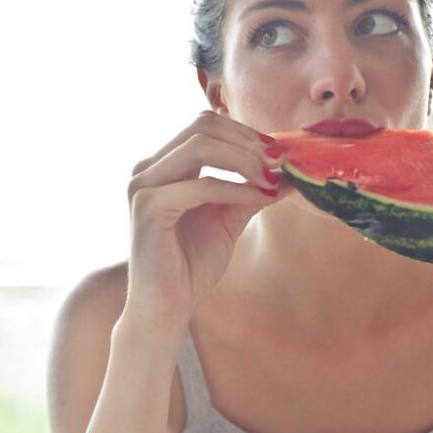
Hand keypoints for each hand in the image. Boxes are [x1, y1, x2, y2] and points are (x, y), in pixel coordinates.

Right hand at [123, 111, 293, 334]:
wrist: (167, 307)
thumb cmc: (192, 265)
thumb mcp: (229, 218)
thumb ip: (252, 190)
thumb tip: (289, 172)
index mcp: (164, 166)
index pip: (204, 125)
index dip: (244, 132)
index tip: (278, 151)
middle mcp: (148, 168)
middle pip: (202, 126)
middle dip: (246, 141)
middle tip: (278, 161)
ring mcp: (143, 185)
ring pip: (199, 146)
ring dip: (243, 159)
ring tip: (270, 178)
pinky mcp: (147, 207)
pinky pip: (200, 185)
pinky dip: (235, 189)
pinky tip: (258, 198)